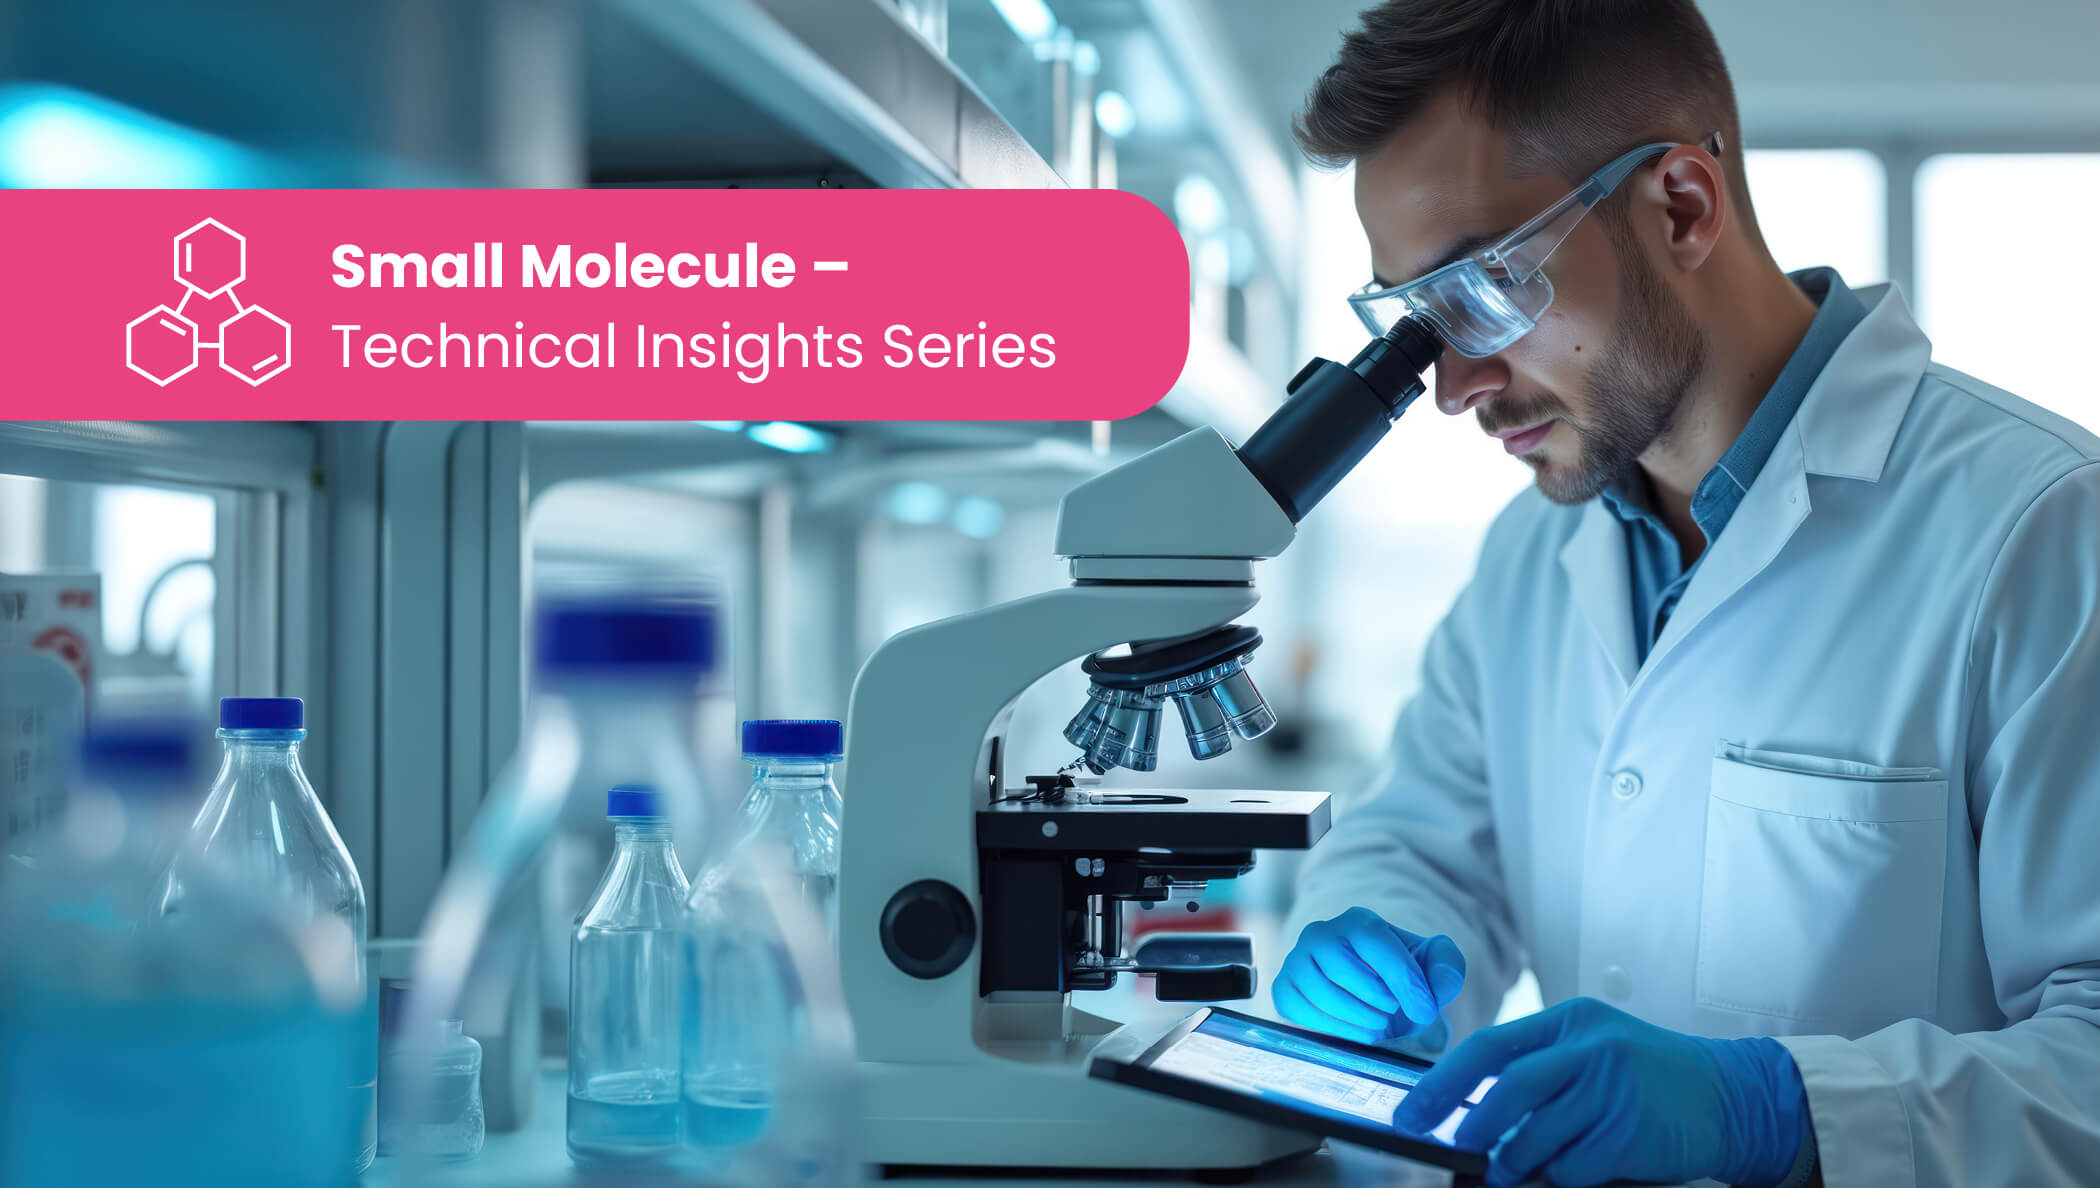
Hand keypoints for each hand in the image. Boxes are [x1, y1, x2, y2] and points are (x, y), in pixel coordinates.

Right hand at [1273, 907, 1464, 1043]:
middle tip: (1394, 1015)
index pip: (1375, 942)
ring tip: (1378, 1026)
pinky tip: (1355, 1032)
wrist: (1375, 1000)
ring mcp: (1297, 960)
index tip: (1425, 1010)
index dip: (1402, 979)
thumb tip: (1441, 979)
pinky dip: (1331, 1027)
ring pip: (1319, 991)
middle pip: (1341, 968)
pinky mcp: (1284, 988)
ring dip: (1355, 1018)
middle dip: (1375, 1001)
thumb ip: (1447, 967)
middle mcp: (1321, 933)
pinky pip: (1298, 1009)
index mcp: (1359, 921)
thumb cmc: (1404, 981)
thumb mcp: (1436, 969)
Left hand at [1389, 997, 1808, 1187]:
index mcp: (1570, 1020)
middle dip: (1470, 1127)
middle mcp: (1590, 1046)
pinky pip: (1574, 1167)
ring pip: (1536, 1137)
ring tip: (1514, 1168)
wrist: (1733, 1095)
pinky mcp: (1630, 1131)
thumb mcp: (1593, 1050)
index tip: (1411, 1112)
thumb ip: (1539, 1069)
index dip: (1443, 1083)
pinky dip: (1564, 1175)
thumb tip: (1467, 1110)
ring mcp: (1613, 1088)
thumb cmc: (1649, 1077)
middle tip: (1453, 1149)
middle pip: (1507, 1090)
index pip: (1489, 1047)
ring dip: (1516, 1162)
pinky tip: (1583, 1165)